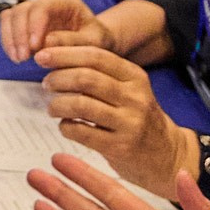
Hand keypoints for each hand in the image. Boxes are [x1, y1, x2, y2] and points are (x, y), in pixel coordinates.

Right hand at [0, 0, 112, 62]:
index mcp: (64, 1)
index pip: (42, 7)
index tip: (34, 47)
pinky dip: (8, 41)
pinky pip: (8, 26)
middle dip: (19, 35)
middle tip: (23, 58)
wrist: (95, 42)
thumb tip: (46, 44)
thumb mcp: (94, 41)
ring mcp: (33, 12)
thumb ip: (73, 41)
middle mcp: (45, 3)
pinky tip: (16, 56)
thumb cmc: (97, 39)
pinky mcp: (24, 23)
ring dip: (11, 38)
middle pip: (22, 10)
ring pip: (11, 16)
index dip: (34, 25)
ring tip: (18, 59)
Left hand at [38, 45, 192, 197]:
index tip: (42, 56)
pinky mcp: (121, 147)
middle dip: (58, 77)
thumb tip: (54, 56)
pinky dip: (65, 126)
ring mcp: (130, 123)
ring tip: (52, 107)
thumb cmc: (137, 118)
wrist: (167, 156)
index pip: (95, 56)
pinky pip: (81, 132)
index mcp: (135, 77)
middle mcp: (135, 98)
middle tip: (46, 83)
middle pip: (86, 78)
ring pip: (81, 104)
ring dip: (57, 104)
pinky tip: (65, 125)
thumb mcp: (129, 90)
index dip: (64, 54)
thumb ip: (100, 74)